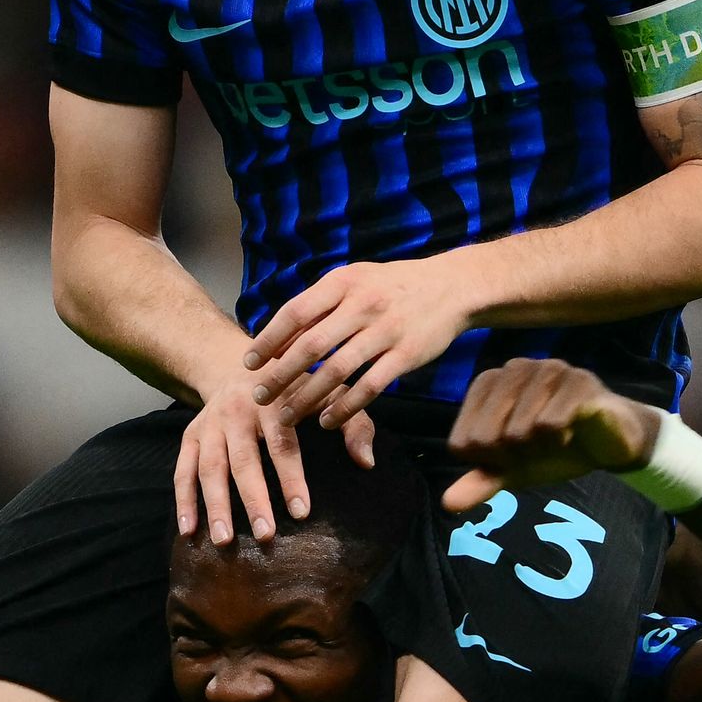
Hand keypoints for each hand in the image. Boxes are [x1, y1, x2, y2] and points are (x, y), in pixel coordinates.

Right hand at [175, 370, 376, 545]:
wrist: (238, 362)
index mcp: (274, 400)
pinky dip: (183, 500)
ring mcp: (210, 424)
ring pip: (210, 467)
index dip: (291, 478)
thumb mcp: (328, 391)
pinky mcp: (191, 435)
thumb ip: (353, 423)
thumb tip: (366, 462)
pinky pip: (182, 469)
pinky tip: (188, 530)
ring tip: (224, 540)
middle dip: (253, 499)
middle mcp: (237, 411)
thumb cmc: (294, 386)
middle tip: (265, 535)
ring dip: (215, 505)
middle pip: (243, 460)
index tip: (301, 512)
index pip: (282, 443)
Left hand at [239, 260, 475, 429]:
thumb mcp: (354, 280)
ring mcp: (386, 330)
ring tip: (287, 416)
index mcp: (343, 283)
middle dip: (280, 374)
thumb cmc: (392, 285)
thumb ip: (320, 304)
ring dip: (307, 397)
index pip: (295, 313)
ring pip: (337, 370)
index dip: (268, 340)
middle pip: (311, 345)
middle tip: (259, 396)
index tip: (249, 363)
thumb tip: (279, 336)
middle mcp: (362, 304)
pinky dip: (345, 407)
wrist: (451, 287)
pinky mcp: (407, 355)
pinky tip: (327, 421)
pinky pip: (369, 387)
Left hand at [440, 358, 657, 511]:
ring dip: (539, 449)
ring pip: (518, 431)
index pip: (464, 443)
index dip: (492, 461)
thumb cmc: (554, 449)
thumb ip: (480, 481)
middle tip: (539, 447)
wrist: (610, 443)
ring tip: (558, 438)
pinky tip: (573, 433)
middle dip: (514, 456)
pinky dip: (561, 441)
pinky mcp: (578, 380)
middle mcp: (514, 368)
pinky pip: (550, 424)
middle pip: (487, 438)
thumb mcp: (513, 469)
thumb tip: (448, 504)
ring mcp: (547, 369)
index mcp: (488, 382)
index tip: (516, 452)